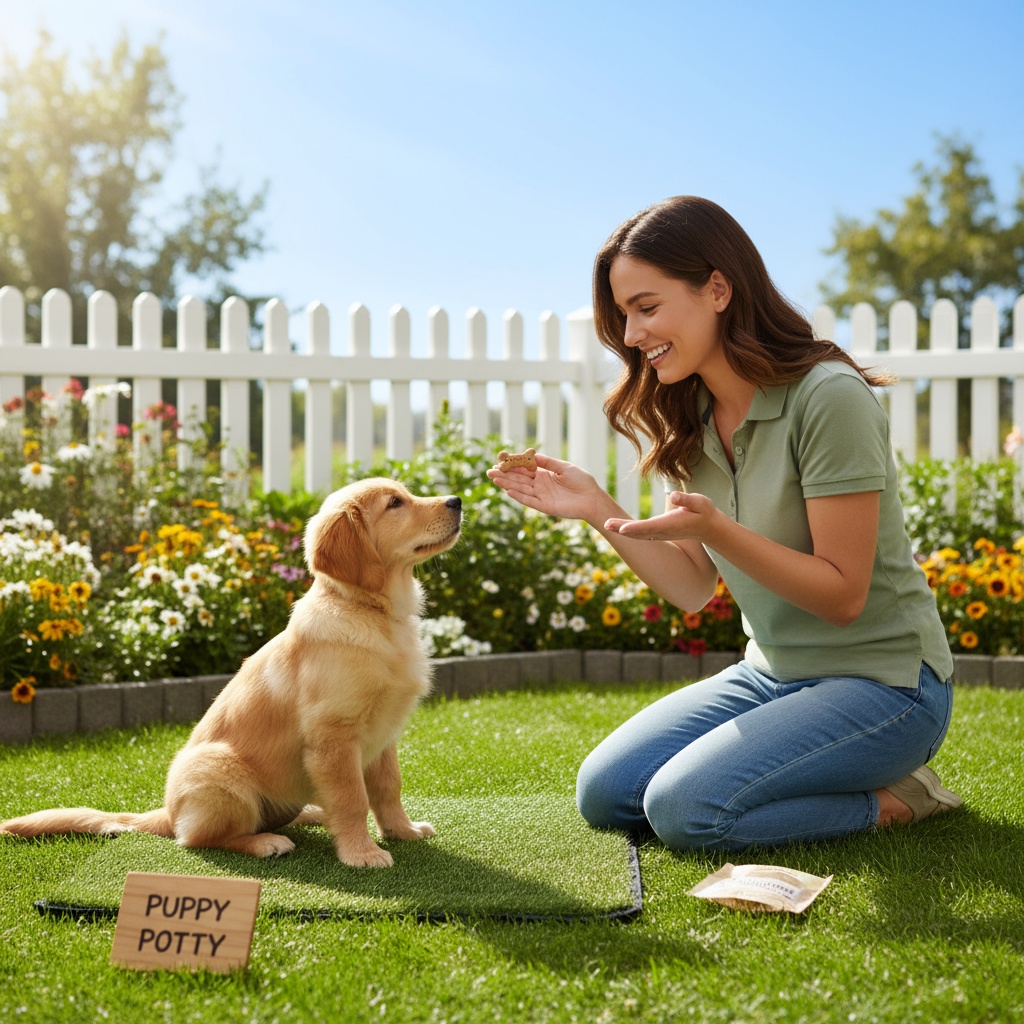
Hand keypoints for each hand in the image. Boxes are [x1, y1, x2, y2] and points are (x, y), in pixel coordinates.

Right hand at [487, 453, 603, 520]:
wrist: (592, 498)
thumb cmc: (581, 482)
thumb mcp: (564, 467)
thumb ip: (548, 462)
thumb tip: (532, 455)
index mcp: (544, 475)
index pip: (524, 469)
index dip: (512, 466)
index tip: (500, 462)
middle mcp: (540, 485)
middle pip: (519, 479)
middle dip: (504, 475)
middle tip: (489, 471)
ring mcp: (541, 496)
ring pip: (521, 489)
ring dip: (507, 484)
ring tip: (494, 478)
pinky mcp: (545, 506)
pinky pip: (529, 501)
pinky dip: (519, 496)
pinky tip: (508, 491)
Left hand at [605, 491, 720, 542]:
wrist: (708, 527)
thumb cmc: (703, 512)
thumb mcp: (699, 502)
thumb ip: (687, 500)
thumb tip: (675, 495)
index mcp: (670, 524)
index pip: (649, 527)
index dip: (634, 528)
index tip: (621, 529)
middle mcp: (662, 531)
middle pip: (638, 532)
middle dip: (621, 528)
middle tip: (605, 524)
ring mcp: (659, 533)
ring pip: (637, 534)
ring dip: (621, 530)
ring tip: (606, 525)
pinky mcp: (658, 532)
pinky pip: (640, 533)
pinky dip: (628, 531)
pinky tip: (617, 527)